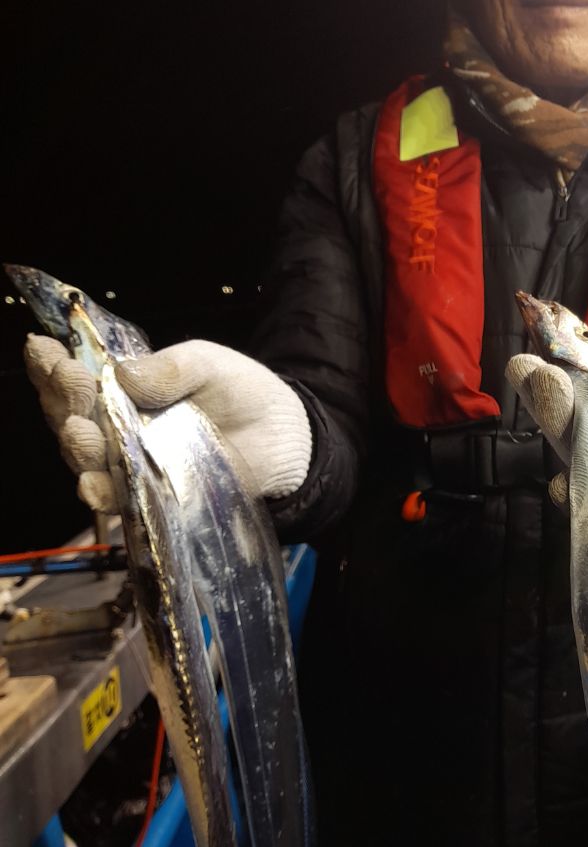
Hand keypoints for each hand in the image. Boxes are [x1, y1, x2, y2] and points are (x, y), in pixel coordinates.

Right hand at [24, 336, 312, 513]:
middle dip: (63, 400)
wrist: (284, 436)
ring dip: (77, 446)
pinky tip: (92, 483)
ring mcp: (130, 462)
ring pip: (86, 459)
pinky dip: (102, 492)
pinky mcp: (151, 494)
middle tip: (70, 381)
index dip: (52, 364)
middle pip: (69, 417)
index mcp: (120, 388)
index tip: (45, 349)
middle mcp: (115, 426)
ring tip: (78, 431)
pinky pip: (118, 497)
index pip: (73, 376)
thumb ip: (170, 367)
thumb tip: (124, 373)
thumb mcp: (206, 363)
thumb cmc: (240, 391)